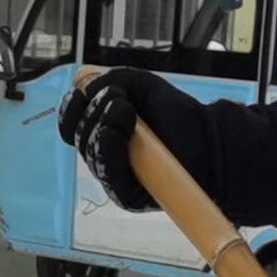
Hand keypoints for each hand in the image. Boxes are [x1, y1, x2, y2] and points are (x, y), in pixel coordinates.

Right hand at [56, 67, 186, 211]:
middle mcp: (104, 157)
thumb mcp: (140, 85)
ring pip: (91, 152)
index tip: (80, 95)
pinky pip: (108, 174)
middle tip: (121, 99)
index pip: (70, 127)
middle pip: (78, 137)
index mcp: (102, 132)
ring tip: (126, 109)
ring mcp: (114, 178)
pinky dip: (109, 148)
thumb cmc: (175, 113)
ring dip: (102, 124)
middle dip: (93, 111)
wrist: (207, 138)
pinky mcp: (127, 196)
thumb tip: (84, 88)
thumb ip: (110, 79)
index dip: (69, 111)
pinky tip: (120, 130)